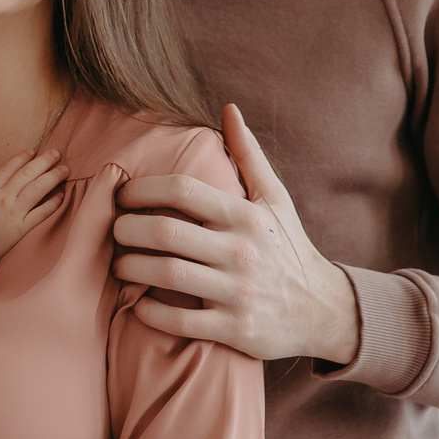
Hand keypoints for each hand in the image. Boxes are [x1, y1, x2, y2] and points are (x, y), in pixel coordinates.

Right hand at [0, 149, 67, 269]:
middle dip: (43, 162)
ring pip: (37, 189)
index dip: (22, 158)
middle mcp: (4, 197)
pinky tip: (61, 195)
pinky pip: (41, 213)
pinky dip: (53, 203)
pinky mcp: (21, 228)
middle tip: (56, 153)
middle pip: (27, 174)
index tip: (33, 151)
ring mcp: (14, 212)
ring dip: (52, 177)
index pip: (9, 168)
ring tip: (64, 170)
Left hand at [111, 105, 361, 363]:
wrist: (324, 310)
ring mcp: (238, 292)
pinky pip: (180, 322)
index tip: (122, 196)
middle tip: (114, 230)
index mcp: (245, 215)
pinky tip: (139, 303)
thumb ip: (248, 155)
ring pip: (166, 275)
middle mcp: (241, 251)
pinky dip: (150, 311)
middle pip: (165, 232)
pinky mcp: (235, 329)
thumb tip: (228, 109)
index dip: (141, 189)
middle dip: (127, 229)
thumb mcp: (275, 199)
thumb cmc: (289, 247)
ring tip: (118, 264)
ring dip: (130, 268)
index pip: (181, 190)